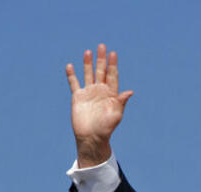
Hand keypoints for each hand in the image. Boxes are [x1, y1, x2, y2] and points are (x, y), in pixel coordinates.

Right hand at [64, 43, 133, 166]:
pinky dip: (72, 75)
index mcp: (111, 94)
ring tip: (88, 52)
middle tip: (102, 46)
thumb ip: (121, 102)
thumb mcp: (116, 115)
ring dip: (88, 63)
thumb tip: (130, 92)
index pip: (112, 76)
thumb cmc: (106, 128)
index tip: (113, 53)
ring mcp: (89, 93)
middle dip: (101, 59)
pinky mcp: (78, 97)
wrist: (91, 137)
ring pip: (88, 74)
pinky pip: (74, 83)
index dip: (113, 65)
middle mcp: (100, 91)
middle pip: (101, 71)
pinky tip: (70, 66)